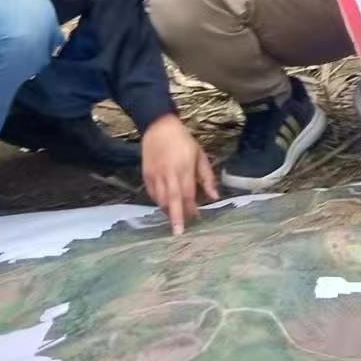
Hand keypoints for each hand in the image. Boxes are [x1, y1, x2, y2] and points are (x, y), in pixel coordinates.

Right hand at [142, 114, 217, 235]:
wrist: (159, 127)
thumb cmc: (184, 141)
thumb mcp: (200, 155)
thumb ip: (207, 177)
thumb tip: (214, 197)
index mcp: (184, 168)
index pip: (188, 194)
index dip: (191, 209)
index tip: (196, 218)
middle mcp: (169, 173)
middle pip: (172, 200)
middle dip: (176, 218)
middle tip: (178, 233)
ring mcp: (155, 175)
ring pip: (160, 199)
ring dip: (168, 211)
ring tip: (174, 219)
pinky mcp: (146, 175)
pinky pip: (151, 194)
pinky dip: (158, 202)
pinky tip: (164, 205)